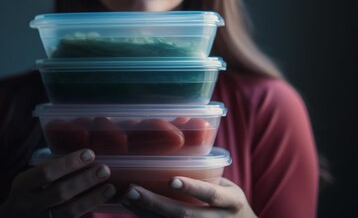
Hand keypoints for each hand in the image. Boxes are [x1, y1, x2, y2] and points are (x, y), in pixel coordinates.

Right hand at [0, 149, 114, 217]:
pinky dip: (87, 210)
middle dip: (85, 181)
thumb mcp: (29, 181)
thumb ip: (50, 171)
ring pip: (69, 212)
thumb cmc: (28, 195)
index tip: (89, 154)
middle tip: (104, 170)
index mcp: (23, 186)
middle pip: (60, 193)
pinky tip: (100, 202)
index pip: (46, 173)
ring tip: (110, 188)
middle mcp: (29, 205)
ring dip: (92, 199)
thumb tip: (85, 156)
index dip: (69, 163)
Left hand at [120, 177, 256, 217]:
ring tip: (126, 196)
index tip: (171, 180)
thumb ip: (208, 177)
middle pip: (184, 215)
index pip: (211, 195)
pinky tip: (133, 207)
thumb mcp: (229, 189)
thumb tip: (177, 147)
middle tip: (132, 189)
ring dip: (145, 212)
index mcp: (231, 202)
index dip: (192, 188)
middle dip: (155, 203)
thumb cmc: (231, 205)